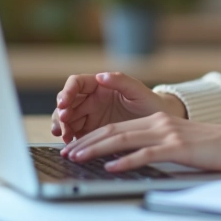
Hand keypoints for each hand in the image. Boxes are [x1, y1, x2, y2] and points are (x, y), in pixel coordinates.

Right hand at [50, 71, 185, 143]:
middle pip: (67, 102)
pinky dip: (69, 138)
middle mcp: (91, 99)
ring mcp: (89, 116)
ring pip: (67, 119)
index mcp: (99, 85)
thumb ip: (121, 81)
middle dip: (61, 112)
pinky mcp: (91, 132)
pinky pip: (74, 133)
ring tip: (65, 136)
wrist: (159, 124)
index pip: (76, 83)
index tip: (64, 102)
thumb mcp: (138, 91)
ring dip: (61, 126)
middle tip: (64, 123)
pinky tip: (70, 145)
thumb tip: (101, 75)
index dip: (67, 92)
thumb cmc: (150, 103)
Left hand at [60, 111, 220, 172]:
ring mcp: (167, 134)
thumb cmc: (212, 147)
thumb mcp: (178, 143)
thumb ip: (156, 146)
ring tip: (78, 157)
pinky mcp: (177, 148)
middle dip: (87, 141)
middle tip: (67, 151)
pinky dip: (125, 161)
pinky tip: (111, 167)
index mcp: (157, 121)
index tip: (75, 145)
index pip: (117, 128)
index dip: (93, 136)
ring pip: (123, 140)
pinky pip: (145, 154)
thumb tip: (130, 160)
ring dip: (97, 149)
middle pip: (114, 131)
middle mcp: (159, 123)